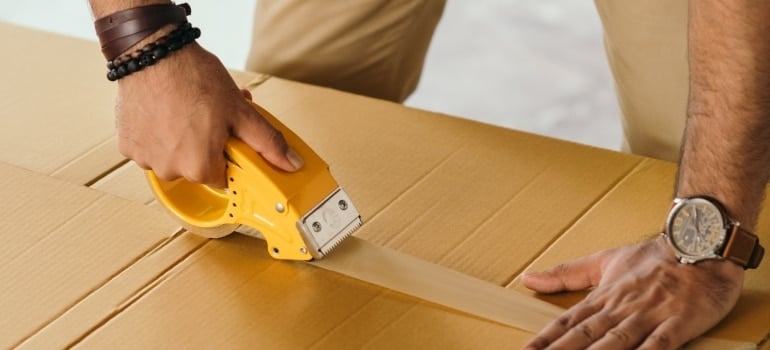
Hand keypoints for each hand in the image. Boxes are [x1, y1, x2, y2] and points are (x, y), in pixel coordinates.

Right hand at [115, 43, 303, 187]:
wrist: (153, 53)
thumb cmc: (194, 78)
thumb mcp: (241, 111)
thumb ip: (267, 142)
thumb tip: (291, 163)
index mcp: (199, 167)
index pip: (222, 178)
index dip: (227, 156)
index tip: (226, 138)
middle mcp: (169, 170)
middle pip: (196, 167)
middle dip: (204, 145)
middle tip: (208, 117)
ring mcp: (145, 158)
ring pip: (171, 157)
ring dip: (180, 140)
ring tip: (185, 110)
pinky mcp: (126, 144)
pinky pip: (149, 146)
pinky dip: (157, 133)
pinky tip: (164, 111)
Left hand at [521, 237, 743, 348]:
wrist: (701, 244)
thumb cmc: (654, 258)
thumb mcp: (604, 260)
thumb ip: (567, 273)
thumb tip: (527, 278)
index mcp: (603, 296)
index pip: (568, 323)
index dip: (545, 340)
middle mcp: (621, 308)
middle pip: (585, 335)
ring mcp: (649, 315)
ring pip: (616, 341)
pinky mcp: (678, 323)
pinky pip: (659, 345)